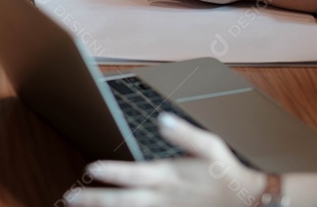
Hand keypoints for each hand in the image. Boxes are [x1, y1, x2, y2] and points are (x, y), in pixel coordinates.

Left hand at [64, 113, 265, 206]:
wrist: (246, 203)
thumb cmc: (224, 171)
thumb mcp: (209, 146)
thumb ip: (184, 134)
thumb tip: (162, 119)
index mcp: (169, 175)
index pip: (135, 174)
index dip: (113, 172)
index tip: (90, 169)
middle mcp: (162, 197)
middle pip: (123, 201)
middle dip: (95, 200)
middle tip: (70, 197)